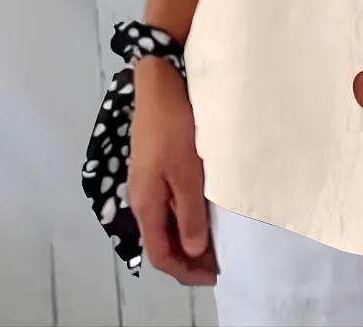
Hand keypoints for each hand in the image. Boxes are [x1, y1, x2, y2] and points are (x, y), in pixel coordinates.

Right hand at [127, 56, 218, 284]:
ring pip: (166, 224)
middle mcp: (142, 199)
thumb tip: (192, 251)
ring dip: (188, 237)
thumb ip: (189, 214)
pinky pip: (170, 204)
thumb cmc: (174, 128)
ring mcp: (148, 183)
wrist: (160, 85)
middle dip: (189, 258)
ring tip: (216, 242)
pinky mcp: (156, 168)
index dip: (186, 272)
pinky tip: (204, 212)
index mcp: (146, 205)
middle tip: (220, 263)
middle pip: (162, 242)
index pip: (162, 254)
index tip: (215, 275)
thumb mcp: (187, 174)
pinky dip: (186, 217)